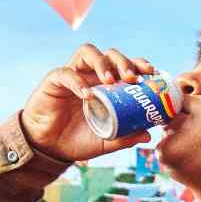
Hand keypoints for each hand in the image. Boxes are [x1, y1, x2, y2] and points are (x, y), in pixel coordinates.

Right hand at [21, 45, 162, 164]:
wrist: (50, 148)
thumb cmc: (78, 140)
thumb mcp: (106, 141)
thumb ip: (125, 137)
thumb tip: (148, 135)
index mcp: (107, 86)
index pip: (124, 65)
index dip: (138, 63)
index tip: (151, 71)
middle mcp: (91, 76)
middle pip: (110, 54)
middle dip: (124, 62)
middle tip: (132, 79)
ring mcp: (73, 75)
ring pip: (88, 52)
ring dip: (103, 63)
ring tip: (111, 81)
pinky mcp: (54, 81)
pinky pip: (66, 73)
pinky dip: (78, 82)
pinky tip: (87, 96)